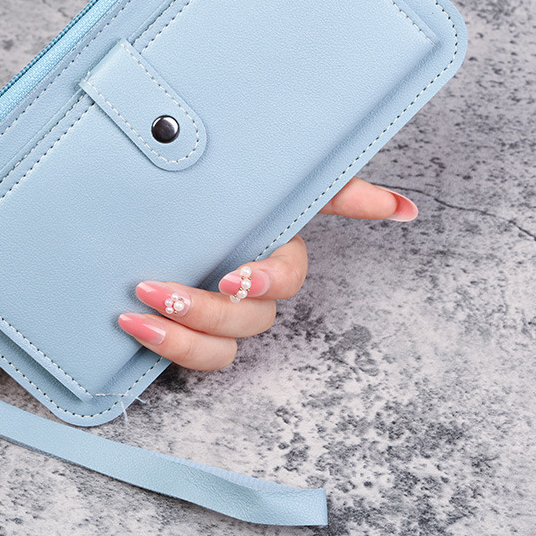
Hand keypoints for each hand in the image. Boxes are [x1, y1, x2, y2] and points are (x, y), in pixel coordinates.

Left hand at [117, 177, 416, 369]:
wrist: (158, 200)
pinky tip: (130, 324)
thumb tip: (405, 210)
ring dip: (183, 336)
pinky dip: (167, 347)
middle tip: (161, 289)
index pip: (286, 277)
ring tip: (138, 310)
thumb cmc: (226, 187)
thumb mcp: (273, 178)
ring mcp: (220, 311)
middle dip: (207, 309)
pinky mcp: (187, 326)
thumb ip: (334, 189)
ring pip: (223, 347)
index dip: (265, 281)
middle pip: (249, 319)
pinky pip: (194, 357)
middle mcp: (250, 288)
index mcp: (272, 253)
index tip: (233, 277)